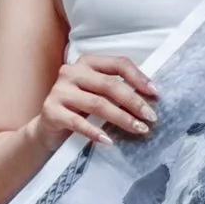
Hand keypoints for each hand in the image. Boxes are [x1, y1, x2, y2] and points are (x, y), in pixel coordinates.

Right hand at [39, 53, 157, 147]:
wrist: (49, 128)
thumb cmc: (79, 109)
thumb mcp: (97, 93)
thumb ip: (116, 90)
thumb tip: (150, 97)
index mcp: (87, 63)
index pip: (118, 64)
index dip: (139, 77)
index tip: (155, 93)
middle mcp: (72, 72)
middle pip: (109, 85)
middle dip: (133, 101)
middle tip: (151, 117)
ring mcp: (59, 91)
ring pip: (97, 103)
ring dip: (121, 118)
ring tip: (138, 129)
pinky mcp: (51, 111)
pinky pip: (78, 122)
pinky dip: (95, 132)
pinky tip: (109, 140)